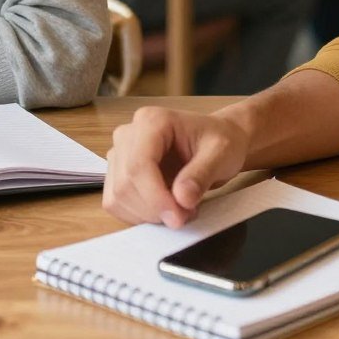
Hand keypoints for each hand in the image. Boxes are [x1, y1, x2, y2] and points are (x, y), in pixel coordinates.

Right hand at [103, 106, 248, 227]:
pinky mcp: (119, 173)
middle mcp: (129, 133)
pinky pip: (117, 203)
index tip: (178, 217)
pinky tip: (164, 208)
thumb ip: (202, 174)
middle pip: (125, 183)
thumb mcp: (221, 153)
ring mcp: (120, 153)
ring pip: (118, 197)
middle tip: (185, 215)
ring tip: (179, 209)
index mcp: (152, 121)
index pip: (138, 164)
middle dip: (154, 209)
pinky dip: (140, 216)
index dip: (155, 197)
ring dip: (147, 215)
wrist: (216, 141)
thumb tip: (181, 199)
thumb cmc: (219, 141)